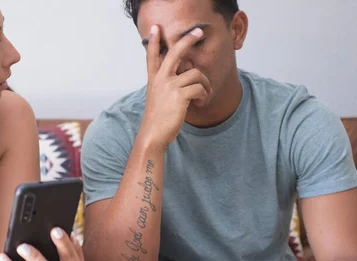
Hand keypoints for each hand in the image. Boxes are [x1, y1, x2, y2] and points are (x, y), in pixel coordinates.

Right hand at [140, 25, 211, 147]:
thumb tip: (187, 76)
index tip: (155, 29)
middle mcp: (160, 80)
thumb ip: (167, 86)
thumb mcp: (158, 99)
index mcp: (154, 80)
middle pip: (175, 53)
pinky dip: (204, 94)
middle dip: (187, 40)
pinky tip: (200, 102)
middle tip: (198, 31)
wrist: (153, 135)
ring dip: (205, 83)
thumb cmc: (158, 119)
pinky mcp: (180, 96)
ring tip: (204, 94)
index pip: (152, 56)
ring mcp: (170, 86)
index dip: (153, 42)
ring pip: (196, 74)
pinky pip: (200, 88)